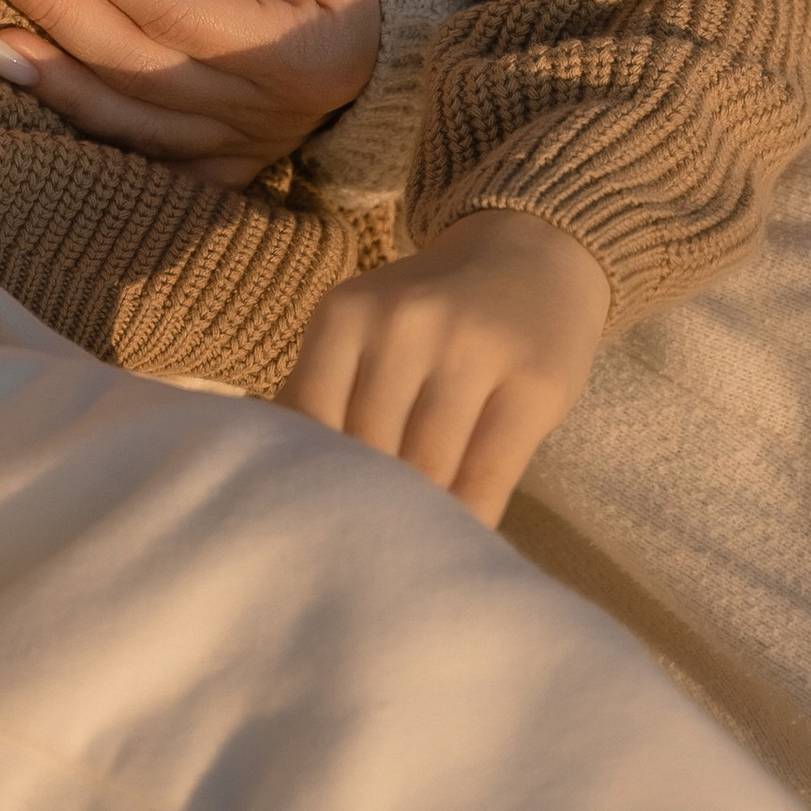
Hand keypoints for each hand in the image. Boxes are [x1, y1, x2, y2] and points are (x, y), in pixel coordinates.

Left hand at [0, 0, 378, 185]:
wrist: (390, 8)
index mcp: (306, 46)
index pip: (176, 6)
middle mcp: (275, 114)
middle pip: (138, 64)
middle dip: (50, 5)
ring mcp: (247, 151)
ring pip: (130, 124)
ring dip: (50, 77)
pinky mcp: (223, 168)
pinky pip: (138, 158)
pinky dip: (78, 122)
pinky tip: (23, 84)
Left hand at [279, 213, 610, 526]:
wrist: (530, 253)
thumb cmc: (430, 313)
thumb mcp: (364, 327)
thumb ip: (326, 391)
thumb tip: (276, 477)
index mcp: (346, 313)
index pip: (310, 424)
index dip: (312, 483)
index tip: (315, 526)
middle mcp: (404, 323)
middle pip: (370, 454)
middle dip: (366, 509)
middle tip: (361, 557)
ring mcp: (472, 349)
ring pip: (429, 472)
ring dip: (420, 523)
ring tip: (410, 556)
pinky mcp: (533, 383)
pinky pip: (488, 477)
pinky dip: (471, 521)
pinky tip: (462, 540)